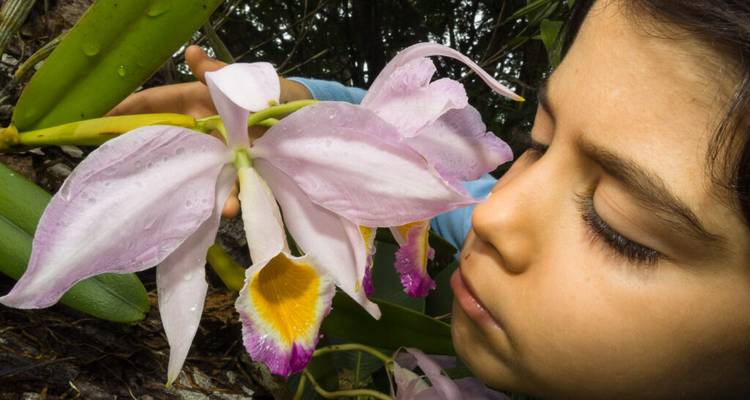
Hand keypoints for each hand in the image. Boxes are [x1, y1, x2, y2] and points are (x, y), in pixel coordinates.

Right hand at [109, 47, 313, 217]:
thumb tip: (193, 55)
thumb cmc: (271, 93)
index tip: (102, 120)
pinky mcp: (241, 173)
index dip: (130, 110)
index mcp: (197, 103)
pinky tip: (230, 207)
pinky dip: (229, 199)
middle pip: (168, 145)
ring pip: (197, 173)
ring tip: (192, 200)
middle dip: (149, 159)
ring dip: (194, 187)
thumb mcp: (245, 80)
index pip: (156, 104)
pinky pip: (229, 188)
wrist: (304, 119)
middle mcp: (202, 132)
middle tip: (128, 174)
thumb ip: (219, 75)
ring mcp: (220, 155)